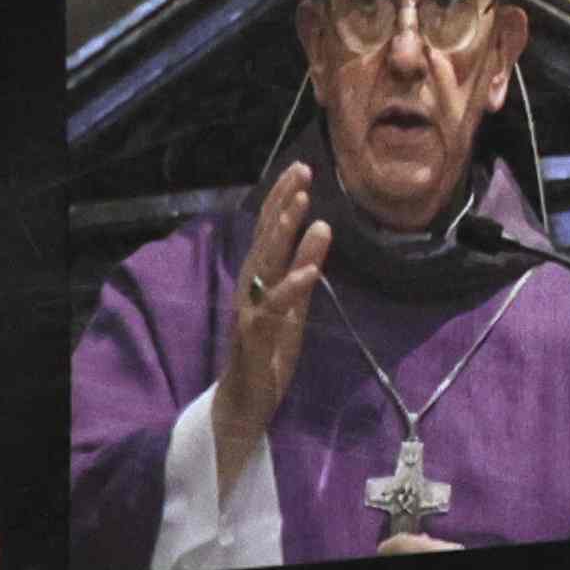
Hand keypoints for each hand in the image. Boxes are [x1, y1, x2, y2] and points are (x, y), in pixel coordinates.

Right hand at [211, 160, 327, 464]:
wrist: (246, 401)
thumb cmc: (269, 350)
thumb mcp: (295, 305)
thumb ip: (305, 268)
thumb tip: (323, 228)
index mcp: (258, 276)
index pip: (269, 228)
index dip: (283, 197)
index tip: (301, 168)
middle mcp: (249, 285)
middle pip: (265, 236)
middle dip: (284, 202)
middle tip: (303, 171)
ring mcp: (250, 308)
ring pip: (265, 264)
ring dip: (284, 233)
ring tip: (304, 206)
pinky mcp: (255, 334)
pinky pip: (274, 307)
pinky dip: (292, 285)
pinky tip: (311, 269)